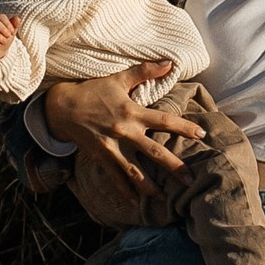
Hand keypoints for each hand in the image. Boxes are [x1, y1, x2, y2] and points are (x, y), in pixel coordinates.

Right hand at [42, 68, 207, 193]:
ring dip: (150, 186)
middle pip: (154, 152)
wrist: (62, 107)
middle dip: (174, 167)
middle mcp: (124, 131)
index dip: (184, 127)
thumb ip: (145, 71)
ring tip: (164, 198)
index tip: (202, 135)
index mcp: (132, 112)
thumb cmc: (93, 91)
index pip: (164, 120)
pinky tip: (134, 202)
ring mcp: (112, 146)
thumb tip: (169, 62)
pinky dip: (124, 190)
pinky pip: (114, 177)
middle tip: (190, 180)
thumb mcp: (119, 79)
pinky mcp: (100, 156)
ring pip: (134, 171)